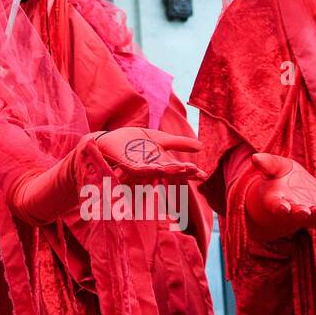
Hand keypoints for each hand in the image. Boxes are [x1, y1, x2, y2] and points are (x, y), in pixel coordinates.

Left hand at [84, 127, 200, 182]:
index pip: (179, 168)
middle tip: (196, 172)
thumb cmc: (135, 142)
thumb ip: (179, 143)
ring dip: (170, 170)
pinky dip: (150, 168)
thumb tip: (201, 147)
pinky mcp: (128, 165)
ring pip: (158, 170)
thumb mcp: (161, 139)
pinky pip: (140, 168)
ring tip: (183, 168)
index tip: (204, 174)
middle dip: (183, 172)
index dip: (190, 172)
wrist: (112, 139)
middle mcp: (153, 167)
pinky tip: (159, 167)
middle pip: (171, 170)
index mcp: (162, 161)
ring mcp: (141, 167)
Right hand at [244, 153, 315, 241]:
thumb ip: (266, 164)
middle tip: (305, 211)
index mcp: (274, 199)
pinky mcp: (315, 217)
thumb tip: (255, 157)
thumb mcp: (274, 166)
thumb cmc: (279, 174)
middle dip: (299, 213)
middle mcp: (289, 210)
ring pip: (309, 218)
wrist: (292, 184)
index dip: (279, 207)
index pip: (275, 205)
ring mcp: (303, 215)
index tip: (284, 207)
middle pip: (293, 214)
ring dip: (315, 217)